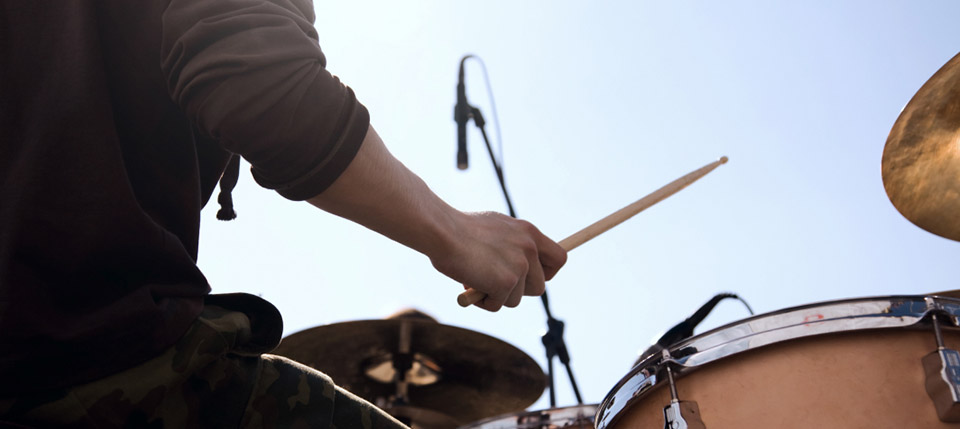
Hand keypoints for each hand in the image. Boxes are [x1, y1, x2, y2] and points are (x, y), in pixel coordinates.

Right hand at [428, 211, 566, 311]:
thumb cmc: (459, 229)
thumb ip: (512, 245)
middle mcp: (529, 248)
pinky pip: (497, 304)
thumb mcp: (496, 229)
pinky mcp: (505, 283)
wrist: (441, 230)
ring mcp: (519, 266)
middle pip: (539, 287)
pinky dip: (482, 301)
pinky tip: (469, 284)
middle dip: (517, 291)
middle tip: (494, 283)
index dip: (547, 273)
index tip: (531, 277)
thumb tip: (519, 271)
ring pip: (516, 299)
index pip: (559, 258)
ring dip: (496, 296)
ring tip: (475, 279)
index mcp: (529, 232)